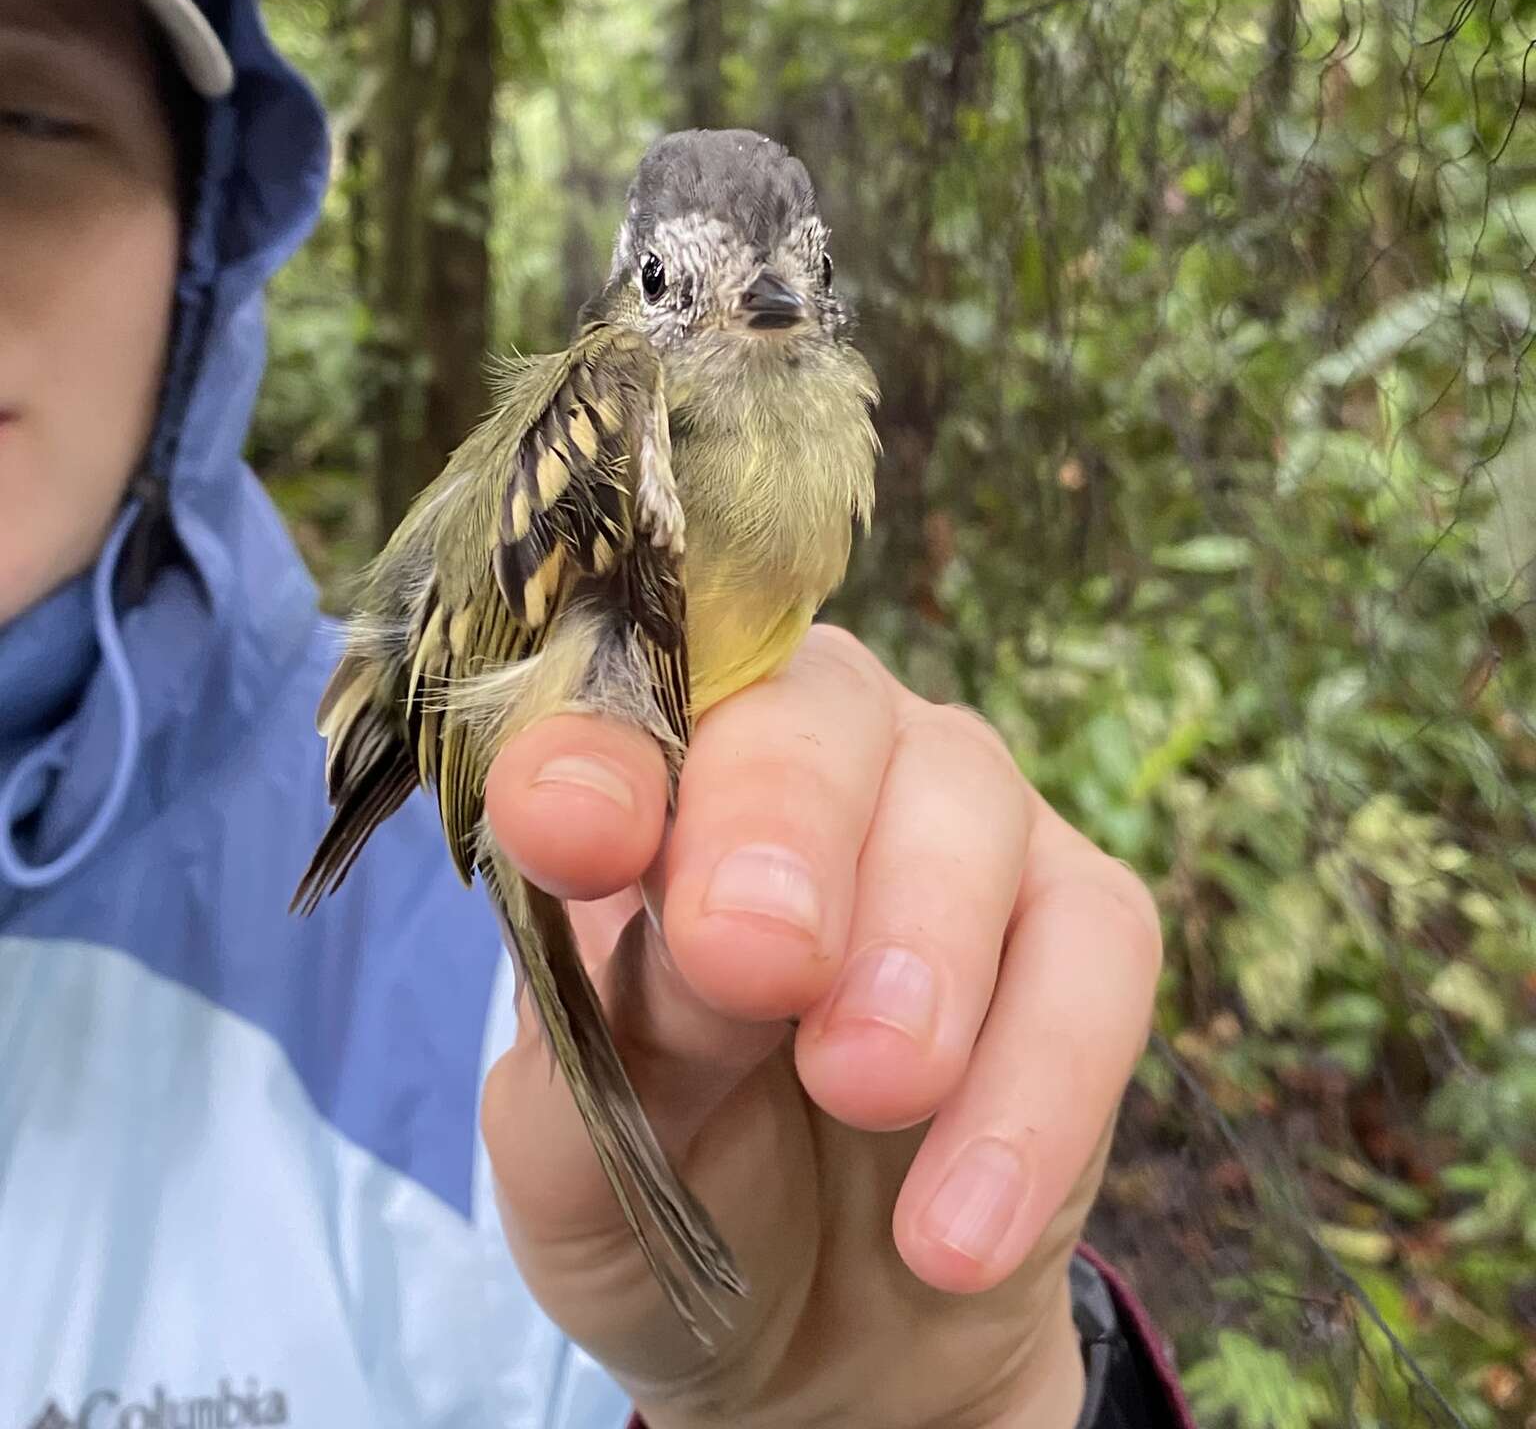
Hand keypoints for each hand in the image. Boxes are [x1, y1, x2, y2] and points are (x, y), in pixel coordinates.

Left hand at [481, 626, 1161, 1428]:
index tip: (574, 834)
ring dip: (919, 942)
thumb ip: (610, 1037)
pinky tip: (957, 1229)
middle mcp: (817, 752)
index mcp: (662, 773)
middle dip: (780, 820)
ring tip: (868, 1091)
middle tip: (756, 958)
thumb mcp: (579, 1161)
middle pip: (816, 708)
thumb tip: (708, 941)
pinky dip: (1035, 1082)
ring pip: (966, 799)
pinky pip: (1093, 951)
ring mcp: (962, 821)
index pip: (623, 707)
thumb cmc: (677, 1192)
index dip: (598, 746)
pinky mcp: (1084, 924)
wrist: (825, 1347)